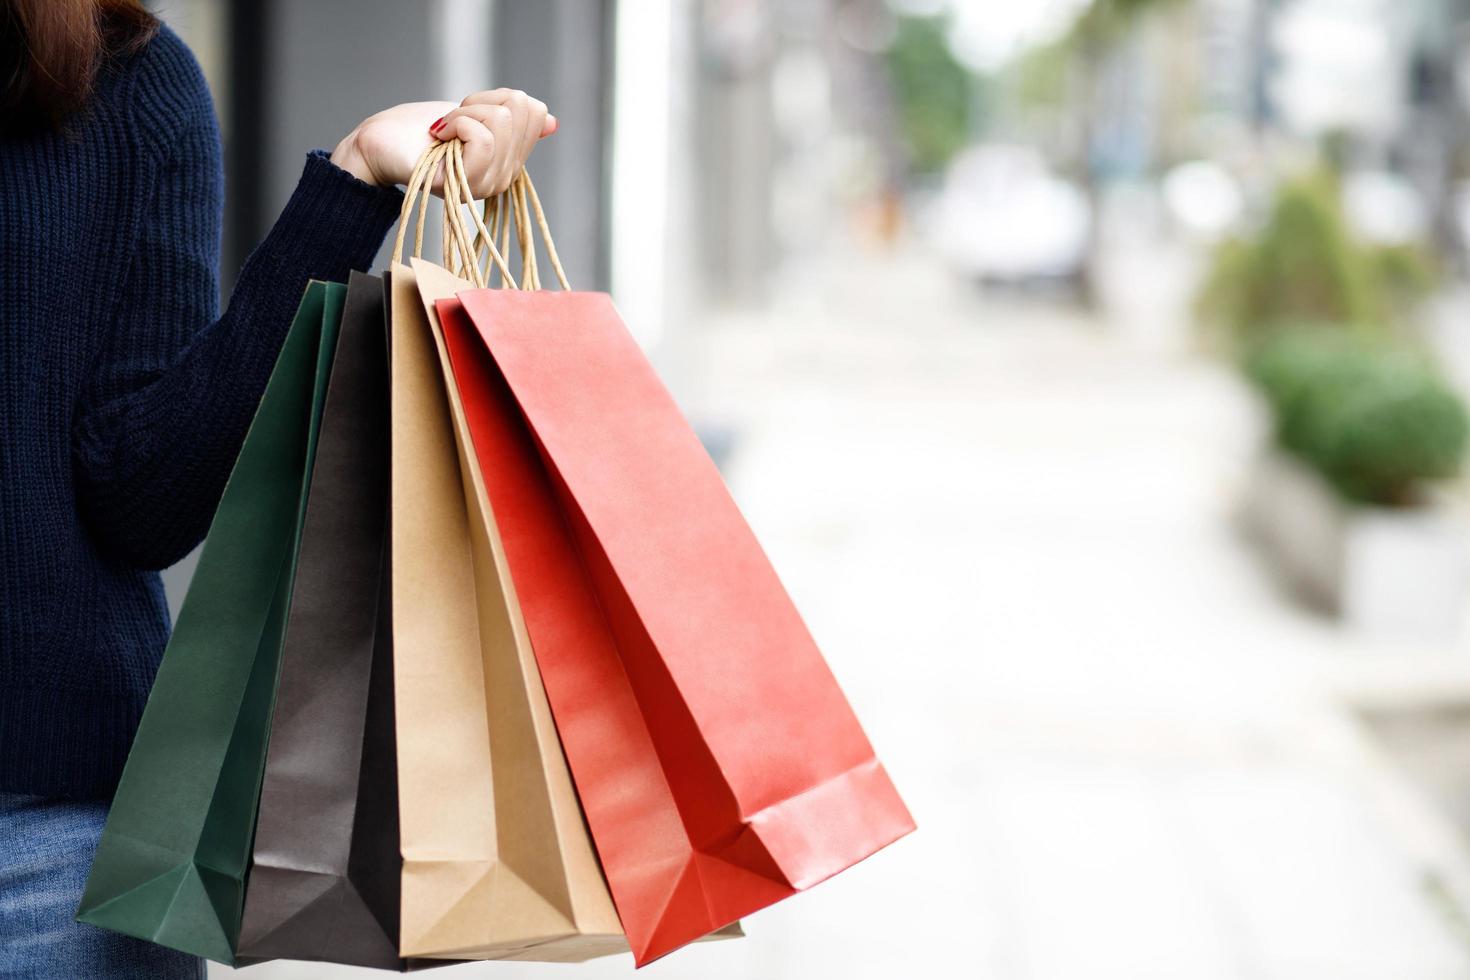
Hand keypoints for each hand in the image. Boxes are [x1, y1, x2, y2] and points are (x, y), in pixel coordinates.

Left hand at [330, 89, 556, 196]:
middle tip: (452, 121)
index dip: (498, 97)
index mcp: (509, 161)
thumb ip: (510, 119)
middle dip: (481, 102)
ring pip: (501, 122)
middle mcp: (502, 178)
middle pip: (521, 110)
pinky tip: (439, 135)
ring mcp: (484, 185)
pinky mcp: (462, 184)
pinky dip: (456, 123)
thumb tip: (551, 122)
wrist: (381, 142)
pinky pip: (482, 139)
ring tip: (443, 130)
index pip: (535, 110)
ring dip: (463, 113)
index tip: (469, 112)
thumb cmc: (420, 129)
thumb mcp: (473, 115)